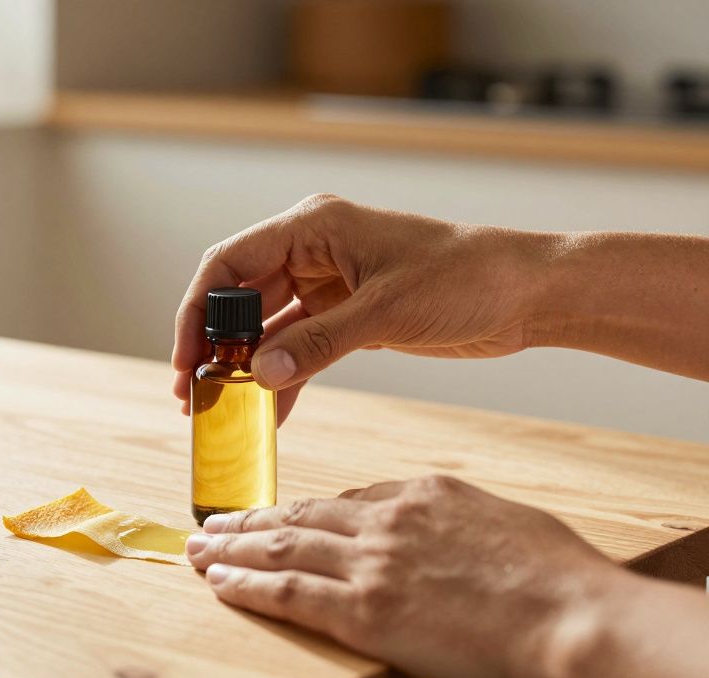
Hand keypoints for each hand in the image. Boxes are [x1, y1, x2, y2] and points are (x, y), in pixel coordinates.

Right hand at [172, 195, 552, 416]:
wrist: (529, 293)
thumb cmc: (468, 278)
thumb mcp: (386, 312)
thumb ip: (318, 343)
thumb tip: (258, 376)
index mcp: (313, 226)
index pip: (228, 263)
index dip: (197, 311)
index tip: (186, 360)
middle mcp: (312, 250)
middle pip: (240, 298)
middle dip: (215, 346)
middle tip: (195, 395)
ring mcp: (329, 283)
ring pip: (267, 327)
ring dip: (246, 367)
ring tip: (223, 412)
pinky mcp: (348, 314)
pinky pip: (298, 347)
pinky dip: (283, 378)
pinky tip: (270, 413)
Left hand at [185, 475, 623, 677]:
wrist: (577, 620)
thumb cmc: (563, 582)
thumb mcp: (510, 525)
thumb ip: (463, 523)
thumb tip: (450, 535)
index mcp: (425, 494)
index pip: (349, 500)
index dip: (306, 512)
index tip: (283, 517)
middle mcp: (388, 521)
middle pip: (301, 514)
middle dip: (251, 521)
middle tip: (213, 523)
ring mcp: (371, 564)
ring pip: (282, 546)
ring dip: (232, 549)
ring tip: (199, 549)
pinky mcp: (363, 611)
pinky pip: (288, 592)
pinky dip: (246, 585)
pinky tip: (219, 582)